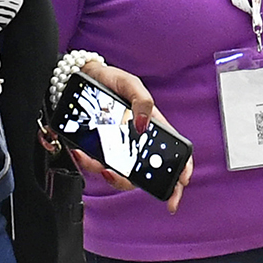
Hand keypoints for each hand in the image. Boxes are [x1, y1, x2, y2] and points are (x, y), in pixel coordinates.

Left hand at [74, 60, 192, 212]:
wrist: (84, 78)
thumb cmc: (112, 80)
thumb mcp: (130, 84)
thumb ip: (142, 101)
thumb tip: (143, 125)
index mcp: (152, 128)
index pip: (173, 152)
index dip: (182, 168)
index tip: (182, 180)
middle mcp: (137, 143)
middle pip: (148, 173)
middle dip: (141, 184)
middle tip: (129, 177)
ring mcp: (117, 150)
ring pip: (121, 175)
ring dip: (112, 176)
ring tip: (102, 166)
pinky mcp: (98, 152)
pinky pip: (96, 166)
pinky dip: (88, 163)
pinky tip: (81, 152)